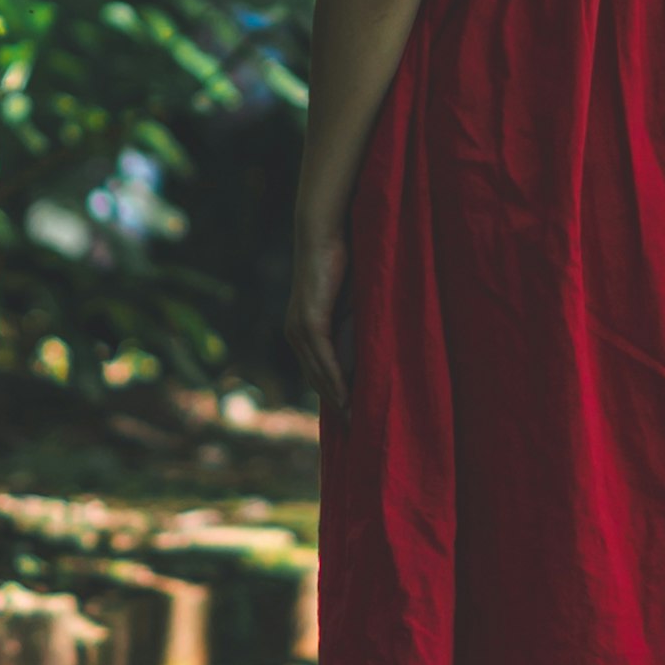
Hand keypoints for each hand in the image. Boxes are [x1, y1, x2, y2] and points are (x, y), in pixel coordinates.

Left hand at [285, 216, 351, 417]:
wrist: (325, 234)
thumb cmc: (341, 264)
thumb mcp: (349, 305)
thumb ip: (354, 329)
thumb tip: (369, 357)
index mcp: (302, 331)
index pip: (316, 372)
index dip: (333, 395)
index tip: (351, 418)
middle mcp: (295, 333)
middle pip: (315, 379)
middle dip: (335, 405)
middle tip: (356, 430)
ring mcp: (299, 328)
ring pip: (318, 373)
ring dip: (336, 399)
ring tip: (355, 421)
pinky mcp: (309, 320)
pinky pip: (322, 358)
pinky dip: (335, 379)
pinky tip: (347, 397)